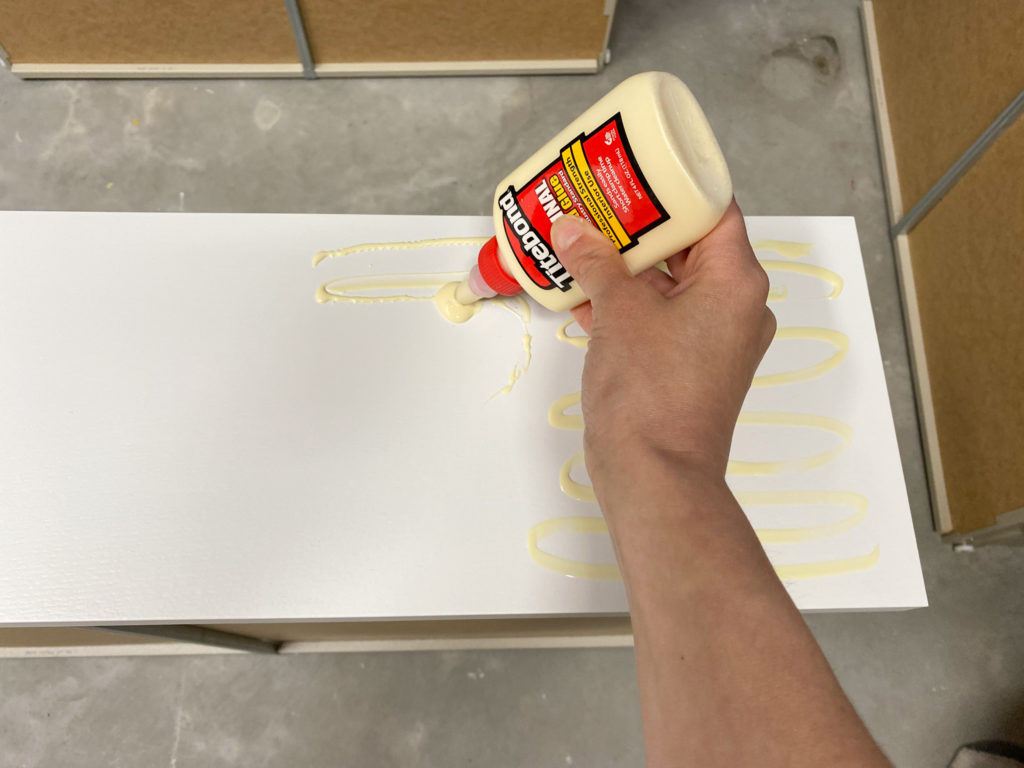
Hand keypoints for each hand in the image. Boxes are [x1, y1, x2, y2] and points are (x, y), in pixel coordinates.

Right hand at [549, 201, 775, 488]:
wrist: (654, 475)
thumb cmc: (650, 391)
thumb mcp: (619, 312)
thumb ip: (596, 260)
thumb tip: (571, 227)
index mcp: (736, 282)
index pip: (713, 210)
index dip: (675, 186)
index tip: (637, 169)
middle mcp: (735, 307)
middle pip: (690, 247)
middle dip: (639, 227)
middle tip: (597, 202)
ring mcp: (714, 340)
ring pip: (671, 285)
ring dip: (627, 268)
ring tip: (581, 242)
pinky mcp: (691, 366)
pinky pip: (661, 319)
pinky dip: (628, 305)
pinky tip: (583, 293)